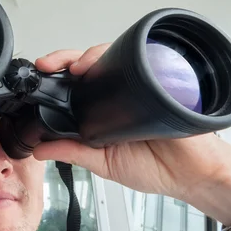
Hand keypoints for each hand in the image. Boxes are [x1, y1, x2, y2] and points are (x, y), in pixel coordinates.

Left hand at [33, 45, 230, 224]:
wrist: (192, 174)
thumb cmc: (154, 168)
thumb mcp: (104, 164)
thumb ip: (73, 154)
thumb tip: (40, 148)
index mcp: (101, 113)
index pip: (74, 88)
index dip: (56, 80)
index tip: (39, 80)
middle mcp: (117, 95)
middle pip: (89, 66)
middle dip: (66, 59)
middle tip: (49, 64)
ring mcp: (138, 85)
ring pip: (111, 58)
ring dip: (91, 56)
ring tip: (77, 66)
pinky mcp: (160, 82)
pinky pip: (142, 62)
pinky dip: (125, 57)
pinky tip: (110, 64)